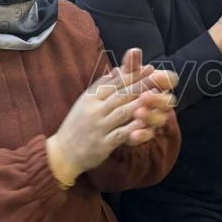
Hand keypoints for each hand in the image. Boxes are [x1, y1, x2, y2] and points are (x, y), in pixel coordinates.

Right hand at [47, 49, 177, 182]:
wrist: (62, 153)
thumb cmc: (77, 125)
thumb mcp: (85, 102)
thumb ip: (102, 86)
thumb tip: (118, 69)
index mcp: (90, 98)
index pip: (114, 83)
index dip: (133, 75)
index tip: (150, 68)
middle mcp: (94, 110)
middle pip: (121, 94)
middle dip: (142, 85)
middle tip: (159, 78)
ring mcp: (98, 128)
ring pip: (122, 112)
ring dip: (141, 103)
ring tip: (157, 96)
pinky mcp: (102, 145)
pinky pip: (120, 134)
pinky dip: (133, 128)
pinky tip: (146, 123)